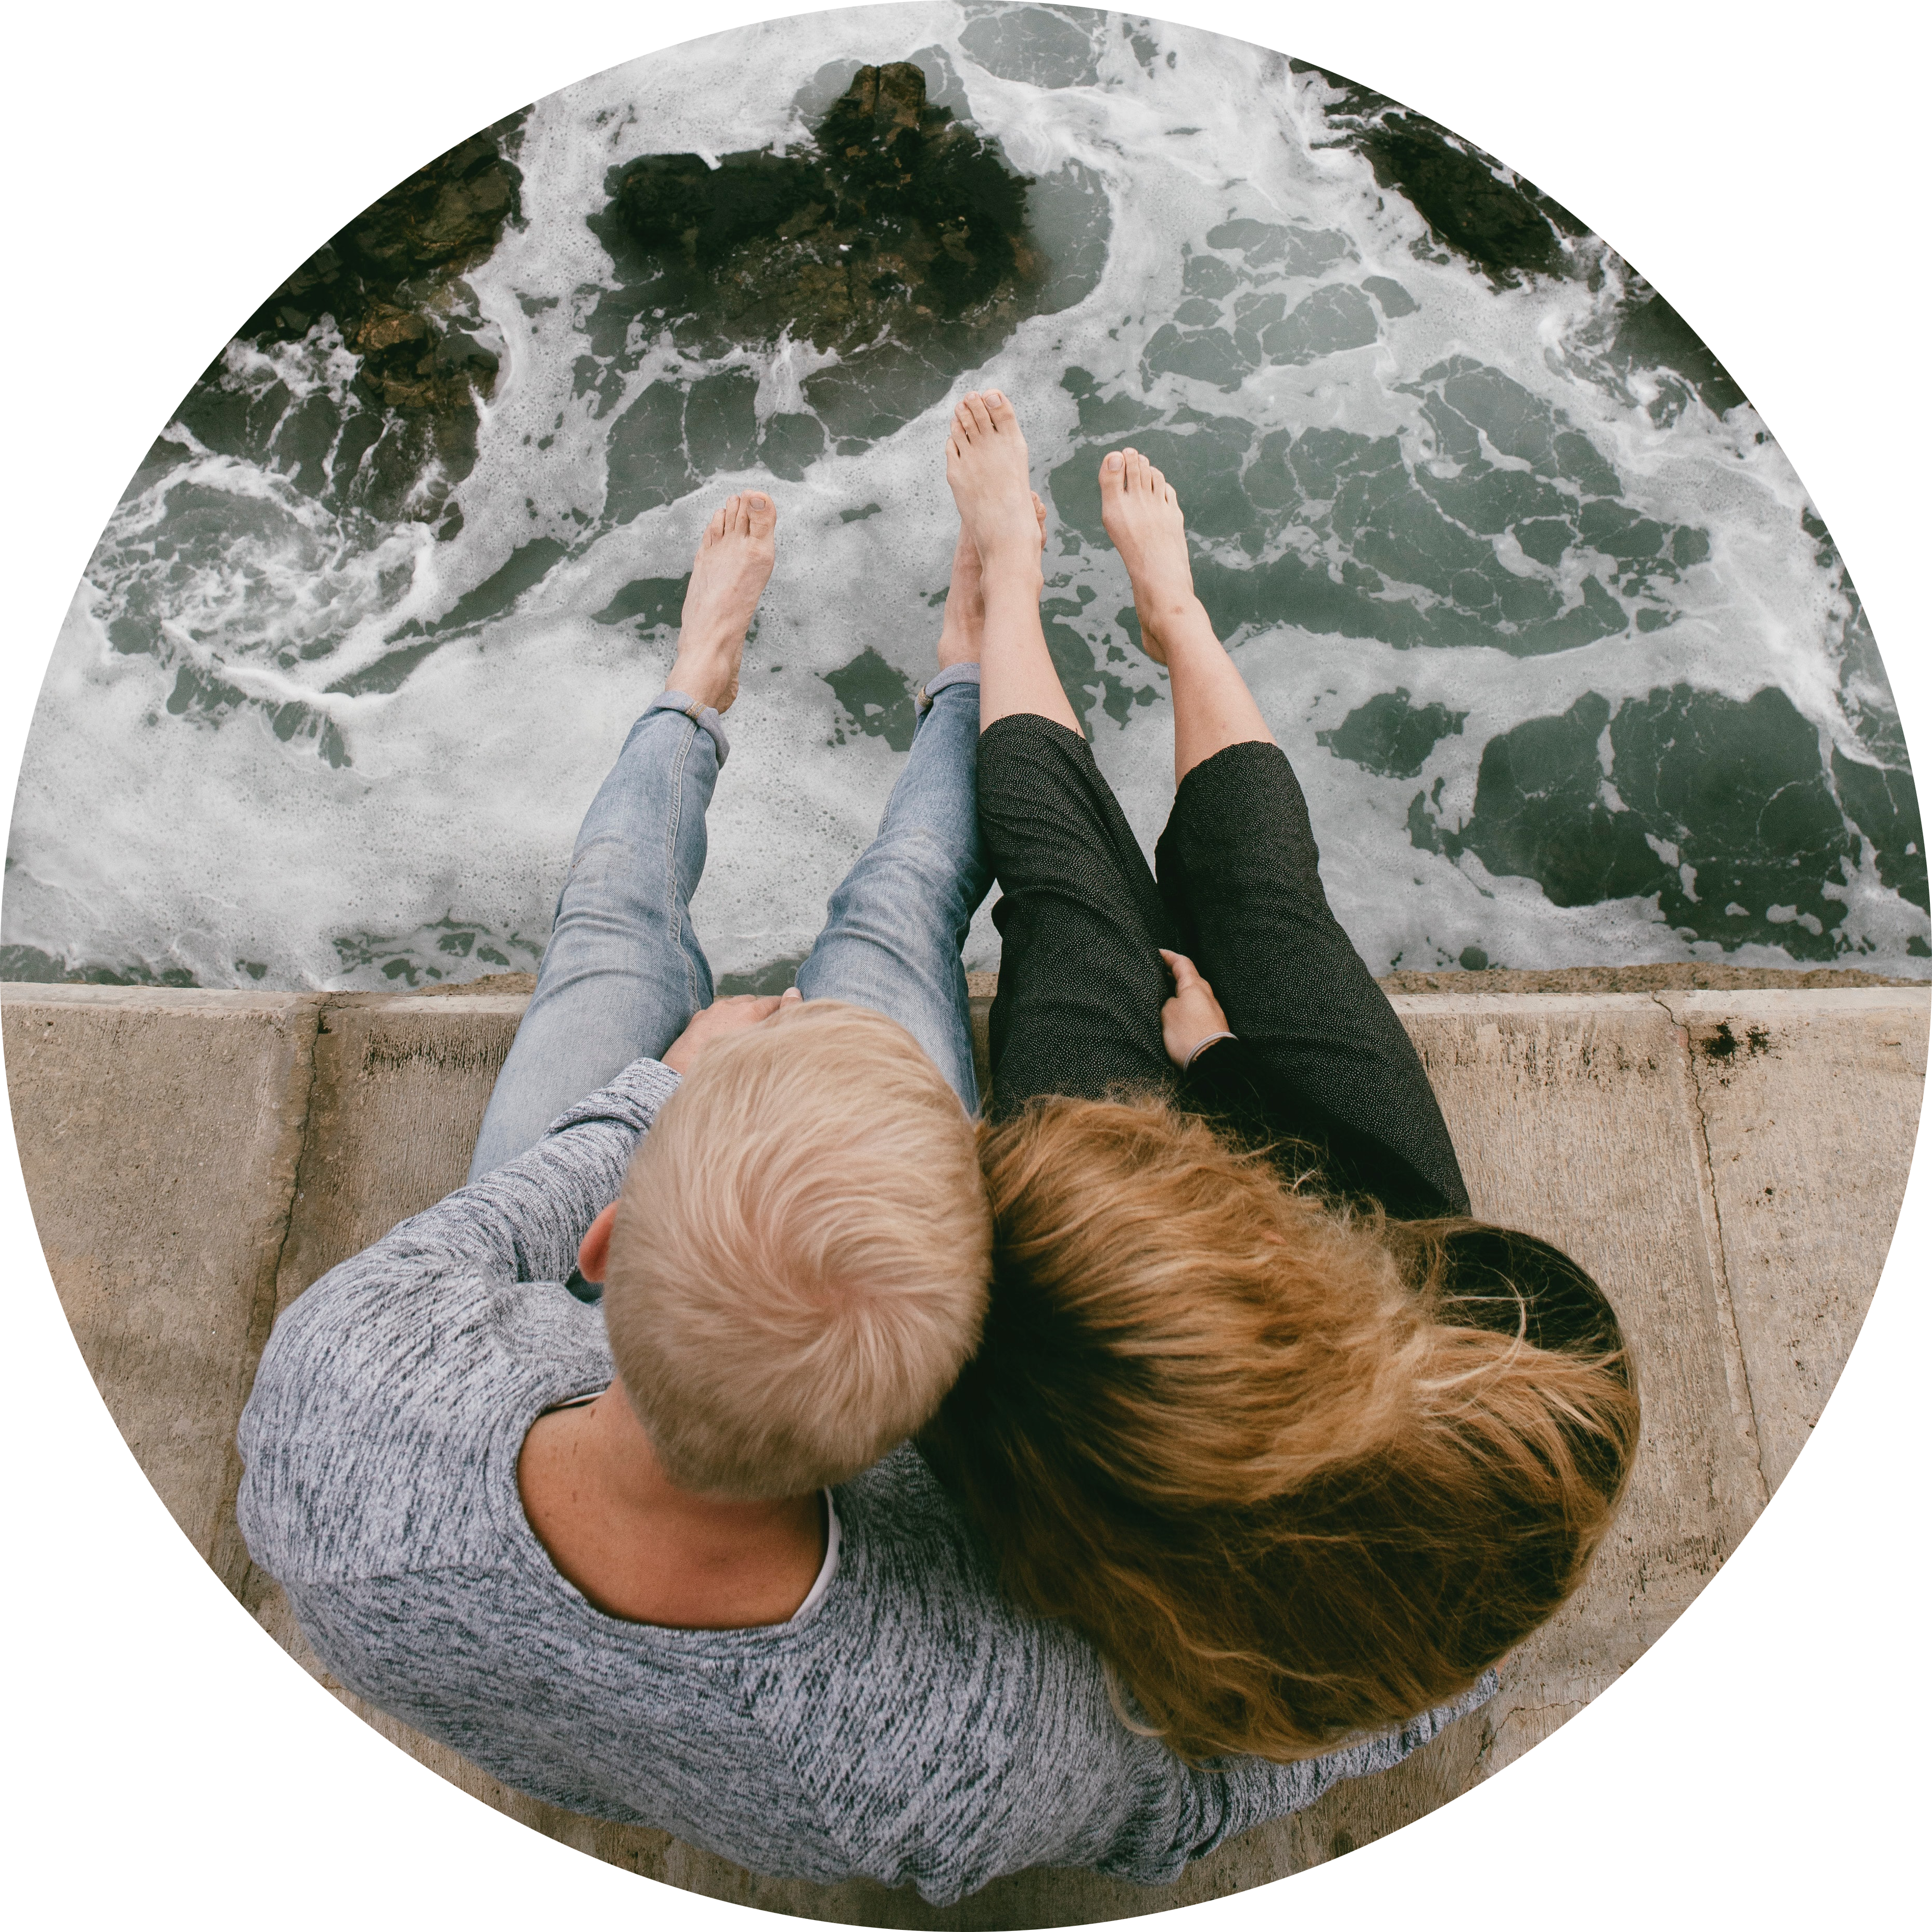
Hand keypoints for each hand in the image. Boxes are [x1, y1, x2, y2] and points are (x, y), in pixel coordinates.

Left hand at [661, 986, 800, 1075]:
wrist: (685, 1076)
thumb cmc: (728, 1066)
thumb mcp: (761, 1043)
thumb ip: (782, 1018)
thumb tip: (795, 993)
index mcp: (750, 1010)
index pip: (774, 1001)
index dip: (784, 1009)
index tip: (789, 1017)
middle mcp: (729, 1006)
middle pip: (752, 1001)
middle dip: (761, 1011)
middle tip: (766, 1029)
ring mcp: (710, 1012)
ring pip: (732, 1007)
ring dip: (740, 1015)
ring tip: (743, 1033)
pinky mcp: (696, 1021)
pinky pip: (714, 1016)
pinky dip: (722, 1022)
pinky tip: (722, 1038)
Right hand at [1157, 950, 1230, 1069]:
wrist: (1211, 1061)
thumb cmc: (1188, 1034)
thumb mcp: (1166, 1012)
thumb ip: (1164, 1000)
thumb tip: (1168, 1000)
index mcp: (1195, 985)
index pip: (1181, 962)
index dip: (1168, 956)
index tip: (1156, 953)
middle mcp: (1206, 994)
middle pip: (1187, 977)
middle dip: (1171, 974)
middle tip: (1154, 973)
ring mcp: (1210, 1010)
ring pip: (1190, 994)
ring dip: (1176, 992)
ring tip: (1158, 994)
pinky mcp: (1210, 1025)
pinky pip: (1193, 1009)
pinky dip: (1182, 1006)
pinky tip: (1171, 1015)